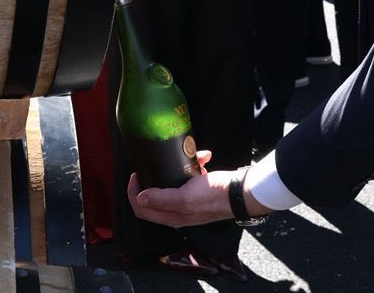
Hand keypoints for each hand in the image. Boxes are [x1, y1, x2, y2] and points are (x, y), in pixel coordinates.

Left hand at [129, 152, 272, 227]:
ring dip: (176, 167)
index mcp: (172, 216)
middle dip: (154, 177)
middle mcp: (178, 211)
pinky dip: (194, 165)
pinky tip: (203, 158)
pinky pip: (189, 177)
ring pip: (172, 183)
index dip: (133, 194)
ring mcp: (189, 201)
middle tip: (154, 164)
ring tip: (187, 156)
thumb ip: (162, 199)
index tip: (136, 176)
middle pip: (154, 196)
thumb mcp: (185, 197)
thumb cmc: (215, 196)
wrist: (241, 192)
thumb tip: (140, 198)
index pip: (141, 210)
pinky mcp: (199, 190)